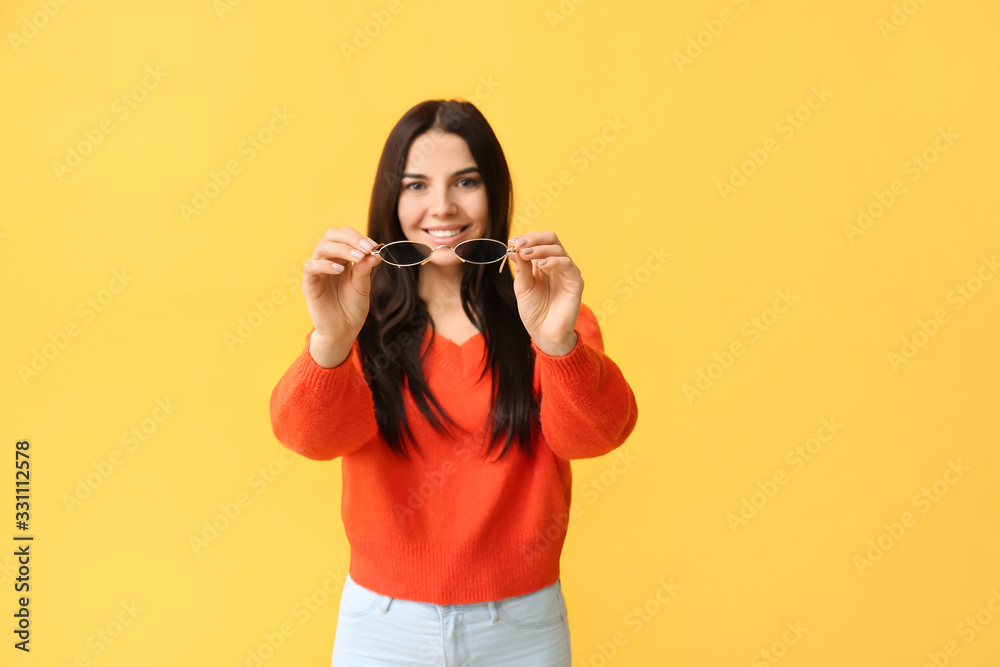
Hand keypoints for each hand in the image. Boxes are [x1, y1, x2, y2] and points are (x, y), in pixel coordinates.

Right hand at [302, 226, 381, 366]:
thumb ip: (365, 269)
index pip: (345, 235)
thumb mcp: (362, 286)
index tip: (374, 245)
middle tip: (366, 247)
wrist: (343, 331)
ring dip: (341, 249)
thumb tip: (376, 252)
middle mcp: (328, 260)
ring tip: (357, 257)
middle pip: (331, 235)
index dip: (358, 237)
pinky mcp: (309, 283)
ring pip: (322, 247)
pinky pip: (312, 267)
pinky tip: (340, 270)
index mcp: (342, 258)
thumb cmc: (352, 308)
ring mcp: (317, 271)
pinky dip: (325, 265)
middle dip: (350, 238)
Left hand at [507, 230, 583, 356]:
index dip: (526, 238)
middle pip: (550, 239)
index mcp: (543, 263)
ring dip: (539, 249)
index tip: (511, 242)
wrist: (544, 334)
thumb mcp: (522, 287)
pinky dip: (553, 261)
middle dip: (533, 239)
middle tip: (519, 245)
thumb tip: (514, 247)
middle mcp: (557, 264)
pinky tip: (540, 266)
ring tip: (526, 255)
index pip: (538, 241)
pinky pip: (567, 265)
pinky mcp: (575, 282)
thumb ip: (521, 268)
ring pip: (557, 249)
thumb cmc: (534, 312)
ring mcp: (567, 272)